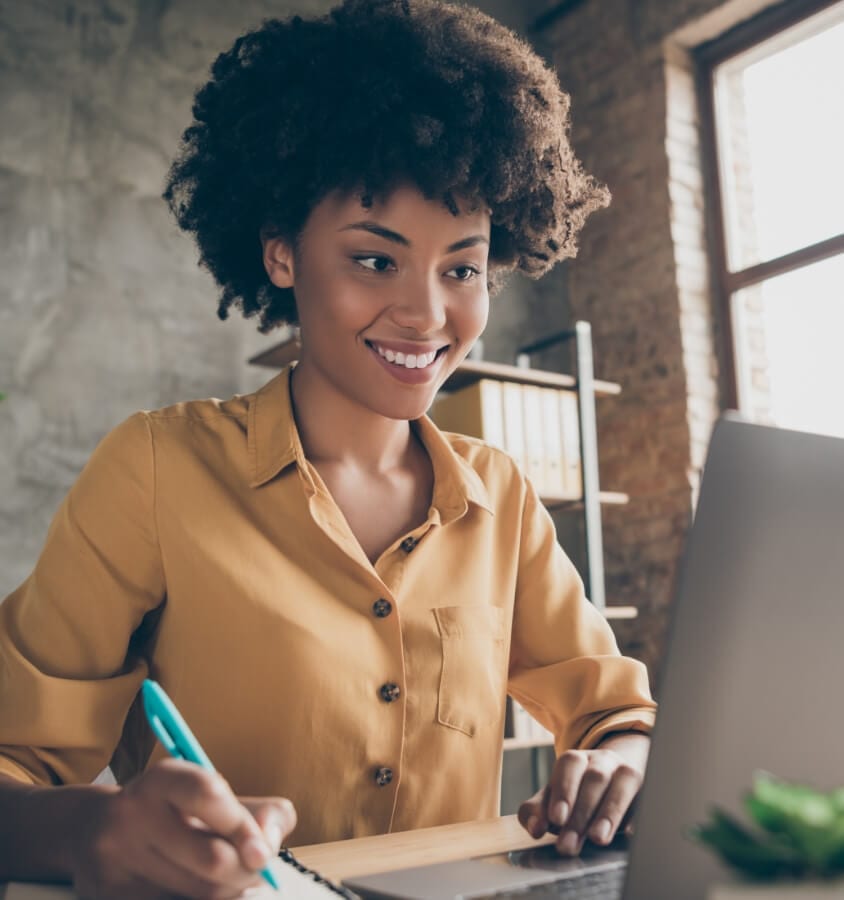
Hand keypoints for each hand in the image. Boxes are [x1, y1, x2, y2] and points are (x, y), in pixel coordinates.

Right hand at [70, 758, 296, 898]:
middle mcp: (133, 815)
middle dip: (246, 871)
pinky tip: (205, 893)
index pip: (208, 794)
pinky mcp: (110, 897)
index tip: (264, 851)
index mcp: (161, 780)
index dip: (243, 826)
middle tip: (256, 871)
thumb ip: (257, 812)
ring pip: (199, 894)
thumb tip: (271, 843)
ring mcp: (117, 860)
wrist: (93, 832)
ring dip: (229, 893)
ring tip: (229, 881)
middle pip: (211, 858)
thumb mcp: (212, 797)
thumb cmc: (172, 813)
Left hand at [517, 732, 648, 856]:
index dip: (563, 791)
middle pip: (594, 779)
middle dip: (581, 814)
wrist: (613, 781)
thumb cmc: (575, 796)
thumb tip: (534, 829)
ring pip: (622, 782)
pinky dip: (639, 815)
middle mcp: (603, 761)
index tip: (556, 819)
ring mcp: (628, 772)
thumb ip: (537, 811)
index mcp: (576, 760)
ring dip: (609, 812)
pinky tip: (630, 834)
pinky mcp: (648, 789)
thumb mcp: (553, 800)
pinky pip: (647, 798)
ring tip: (598, 839)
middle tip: (569, 844)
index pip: (569, 765)